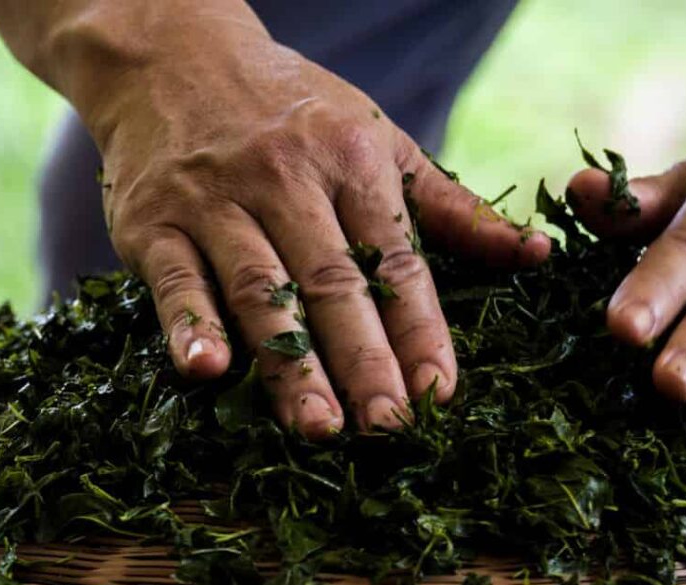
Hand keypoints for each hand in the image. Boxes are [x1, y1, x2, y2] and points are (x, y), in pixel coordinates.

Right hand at [84, 19, 547, 435]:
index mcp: (351, 161)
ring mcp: (215, 202)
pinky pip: (173, 281)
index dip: (419, 329)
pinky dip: (188, 326)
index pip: (394, 260)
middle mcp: (285, 180)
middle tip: (389, 428)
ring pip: (260, 291)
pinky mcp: (151, 223)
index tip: (439, 392)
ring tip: (318, 428)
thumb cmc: (289, 110)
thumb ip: (449, 208)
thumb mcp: (377, 140)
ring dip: (289, 365)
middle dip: (364, 361)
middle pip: (332, 284)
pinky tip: (205, 372)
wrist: (171, 54)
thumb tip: (533, 254)